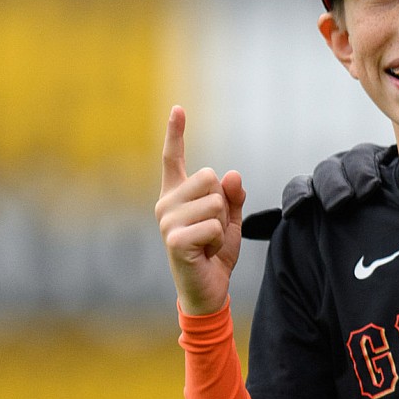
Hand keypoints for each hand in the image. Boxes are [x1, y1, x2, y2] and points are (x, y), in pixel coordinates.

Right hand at [156, 106, 244, 315]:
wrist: (207, 290)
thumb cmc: (215, 253)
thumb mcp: (230, 220)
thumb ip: (233, 196)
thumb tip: (231, 174)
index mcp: (177, 195)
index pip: (174, 158)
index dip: (176, 132)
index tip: (178, 108)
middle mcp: (166, 204)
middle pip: (209, 176)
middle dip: (223, 204)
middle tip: (213, 229)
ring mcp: (167, 221)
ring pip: (215, 202)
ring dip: (222, 225)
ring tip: (209, 243)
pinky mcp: (174, 239)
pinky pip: (214, 225)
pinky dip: (218, 240)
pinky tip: (205, 254)